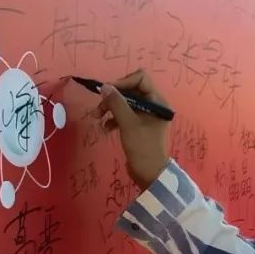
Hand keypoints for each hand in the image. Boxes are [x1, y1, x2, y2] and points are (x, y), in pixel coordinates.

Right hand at [98, 70, 172, 190]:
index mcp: (157, 101)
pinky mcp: (138, 126)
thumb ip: (116, 103)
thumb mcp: (128, 124)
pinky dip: (114, 119)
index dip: (123, 82)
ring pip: (125, 103)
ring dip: (110, 108)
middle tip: (99, 108)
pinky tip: (105, 128)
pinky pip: (124, 115)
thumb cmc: (143, 147)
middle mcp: (153, 105)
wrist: (149, 174)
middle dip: (113, 97)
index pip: (140, 78)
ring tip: (97, 118)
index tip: (108, 91)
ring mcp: (146, 116)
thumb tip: (104, 87)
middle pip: (130, 90)